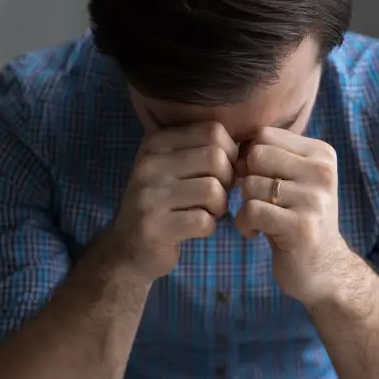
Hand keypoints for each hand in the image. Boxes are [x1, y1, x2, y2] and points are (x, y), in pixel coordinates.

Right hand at [109, 122, 237, 280]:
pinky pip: (203, 221)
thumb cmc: (163, 203)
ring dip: (219, 206)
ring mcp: (148, 195)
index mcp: (156, 142)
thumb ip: (206, 150)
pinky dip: (208, 227)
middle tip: (216, 196)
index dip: (229, 153)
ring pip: (213, 190)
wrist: (127, 248)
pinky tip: (195, 228)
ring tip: (205, 212)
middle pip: (216, 158)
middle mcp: (148, 164)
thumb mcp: (175, 167)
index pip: (213, 131)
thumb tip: (250, 146)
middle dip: (227, 181)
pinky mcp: (154, 226)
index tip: (221, 173)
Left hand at [235, 127, 351, 305]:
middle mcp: (322, 172)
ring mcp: (314, 199)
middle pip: (256, 155)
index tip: (258, 181)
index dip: (249, 158)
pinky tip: (254, 233)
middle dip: (247, 178)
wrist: (324, 269)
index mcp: (322, 155)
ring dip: (246, 204)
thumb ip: (271, 158)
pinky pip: (252, 210)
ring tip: (260, 219)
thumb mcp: (294, 181)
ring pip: (251, 184)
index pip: (265, 135)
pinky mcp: (301, 227)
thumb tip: (229, 143)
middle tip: (256, 200)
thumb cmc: (298, 220)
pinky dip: (244, 224)